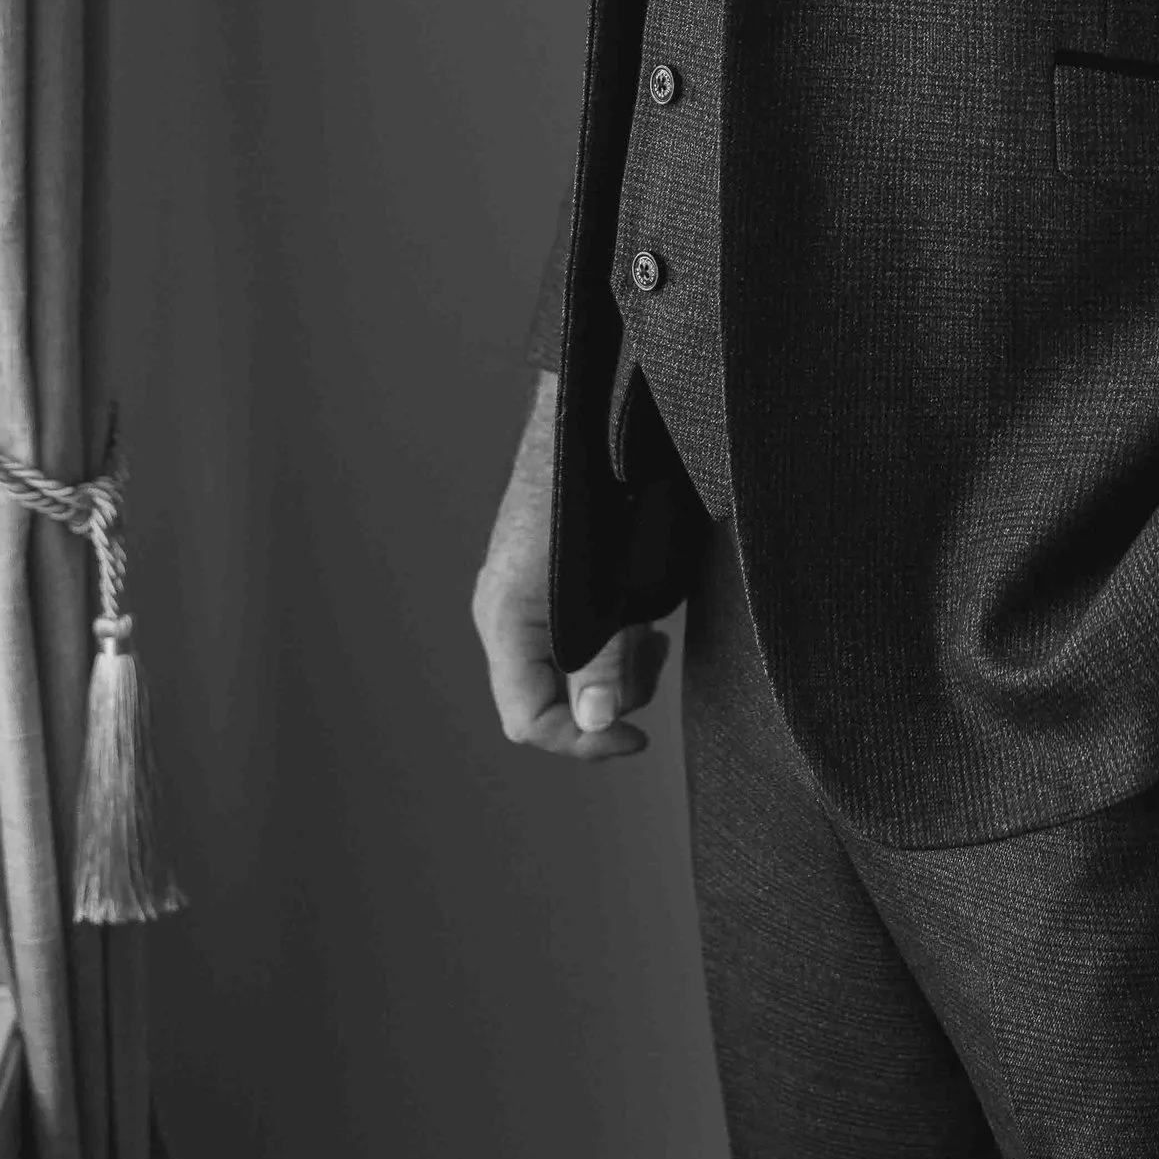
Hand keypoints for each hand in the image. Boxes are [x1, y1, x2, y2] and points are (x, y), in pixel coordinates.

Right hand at [473, 369, 670, 761]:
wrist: (581, 415)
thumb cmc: (588, 488)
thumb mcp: (607, 584)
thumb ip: (603, 655)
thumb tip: (595, 721)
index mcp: (507, 620)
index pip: (529, 720)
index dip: (582, 743)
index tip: (635, 737)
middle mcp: (507, 614)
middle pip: (551, 699)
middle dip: (608, 693)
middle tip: (651, 657)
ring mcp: (525, 596)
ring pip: (568, 668)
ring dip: (615, 664)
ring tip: (650, 631)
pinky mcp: (546, 579)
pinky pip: (575, 633)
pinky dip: (612, 635)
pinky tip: (641, 611)